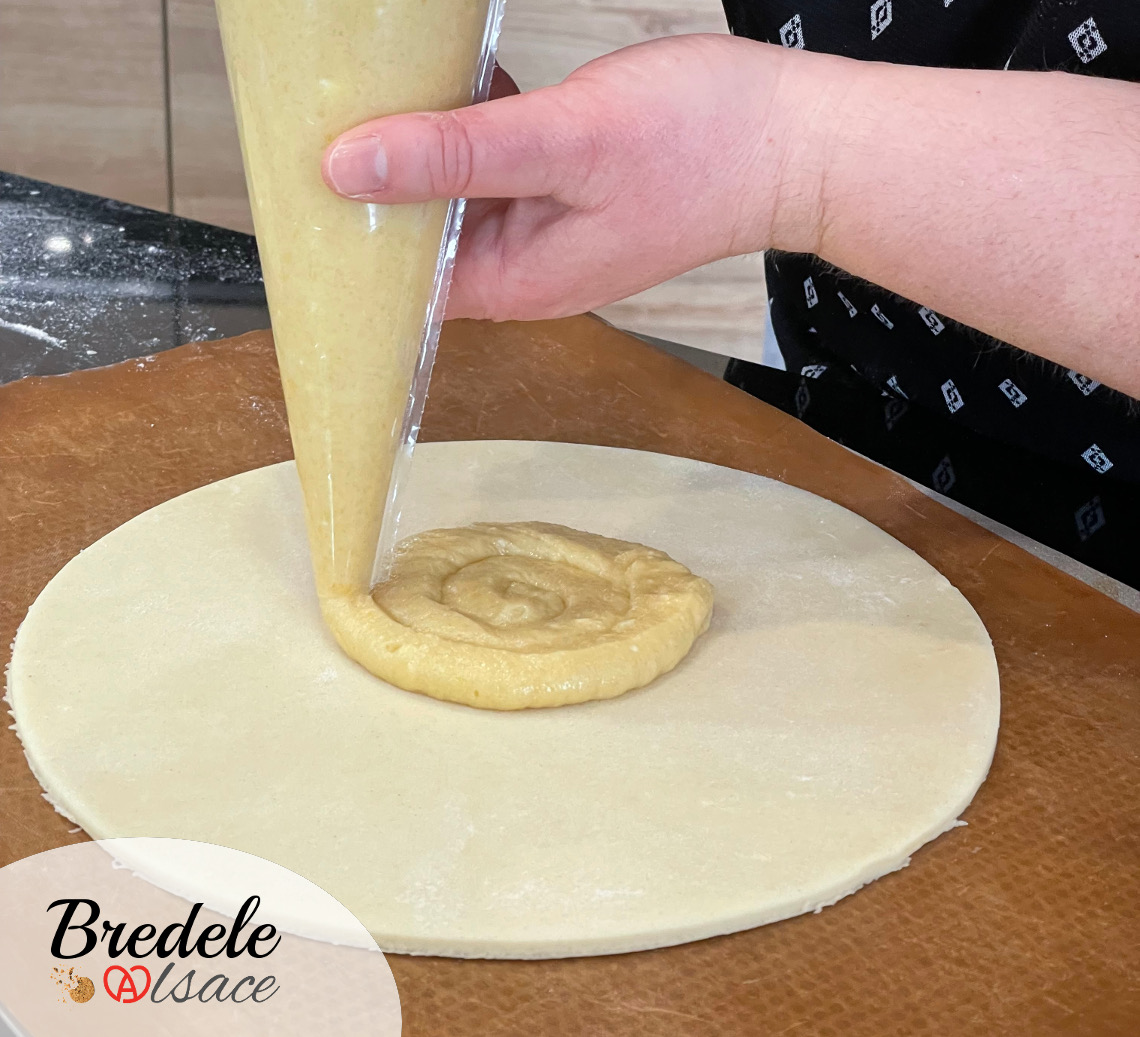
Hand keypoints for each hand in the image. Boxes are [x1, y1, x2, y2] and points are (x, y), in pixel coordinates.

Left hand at [322, 35, 834, 320]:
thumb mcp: (564, 144)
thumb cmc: (700, 149)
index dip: (345, 241)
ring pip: (456, 195)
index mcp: (517, 280)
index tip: (298, 190)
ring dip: (424, 148)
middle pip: (420, 238)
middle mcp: (525, 266)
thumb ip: (456, 155)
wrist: (796, 139)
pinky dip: (471, 126)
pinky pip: (496, 164)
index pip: (400, 283)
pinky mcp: (568, 187)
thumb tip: (348, 166)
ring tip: (377, 90)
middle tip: (327, 117)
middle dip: (376, 183)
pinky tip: (455, 80)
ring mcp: (548, 227)